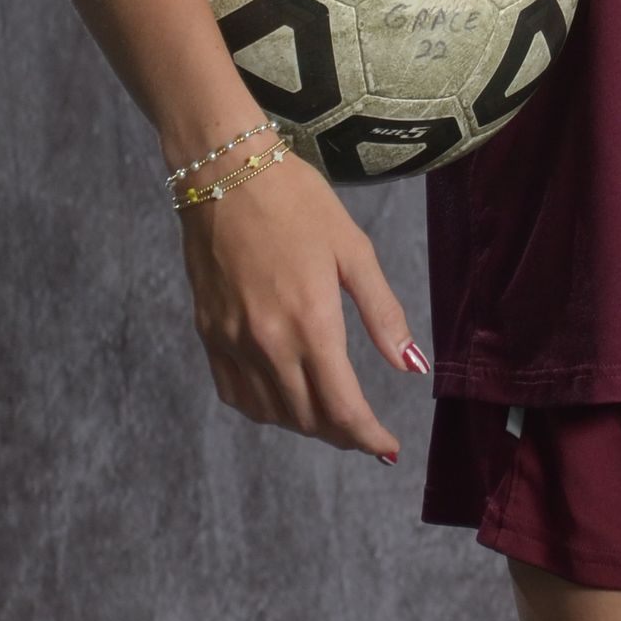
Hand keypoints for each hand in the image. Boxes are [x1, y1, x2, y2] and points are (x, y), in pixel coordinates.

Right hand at [176, 146, 428, 462]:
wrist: (224, 171)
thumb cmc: (297, 202)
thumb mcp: (353, 249)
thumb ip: (383, 313)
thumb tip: (413, 366)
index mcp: (311, 322)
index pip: (342, 406)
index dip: (368, 437)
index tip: (389, 449)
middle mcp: (268, 342)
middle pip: (308, 417)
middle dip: (342, 433)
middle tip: (365, 431)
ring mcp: (232, 341)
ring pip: (271, 413)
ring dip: (305, 424)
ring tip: (330, 415)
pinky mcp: (207, 333)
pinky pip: (235, 393)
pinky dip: (263, 409)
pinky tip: (282, 398)